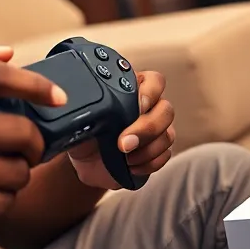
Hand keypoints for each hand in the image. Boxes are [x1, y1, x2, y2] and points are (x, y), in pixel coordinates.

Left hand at [67, 70, 175, 189]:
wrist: (86, 161)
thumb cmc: (85, 132)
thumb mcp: (82, 118)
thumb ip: (88, 108)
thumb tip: (82, 106)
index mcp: (133, 89)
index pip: (155, 81)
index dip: (150, 92)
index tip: (137, 107)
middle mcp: (150, 107)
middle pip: (166, 110)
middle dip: (147, 128)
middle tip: (124, 143)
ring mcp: (157, 130)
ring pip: (168, 134)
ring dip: (148, 149)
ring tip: (126, 158)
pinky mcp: (158, 151)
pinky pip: (165, 155)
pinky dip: (149, 163)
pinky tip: (131, 166)